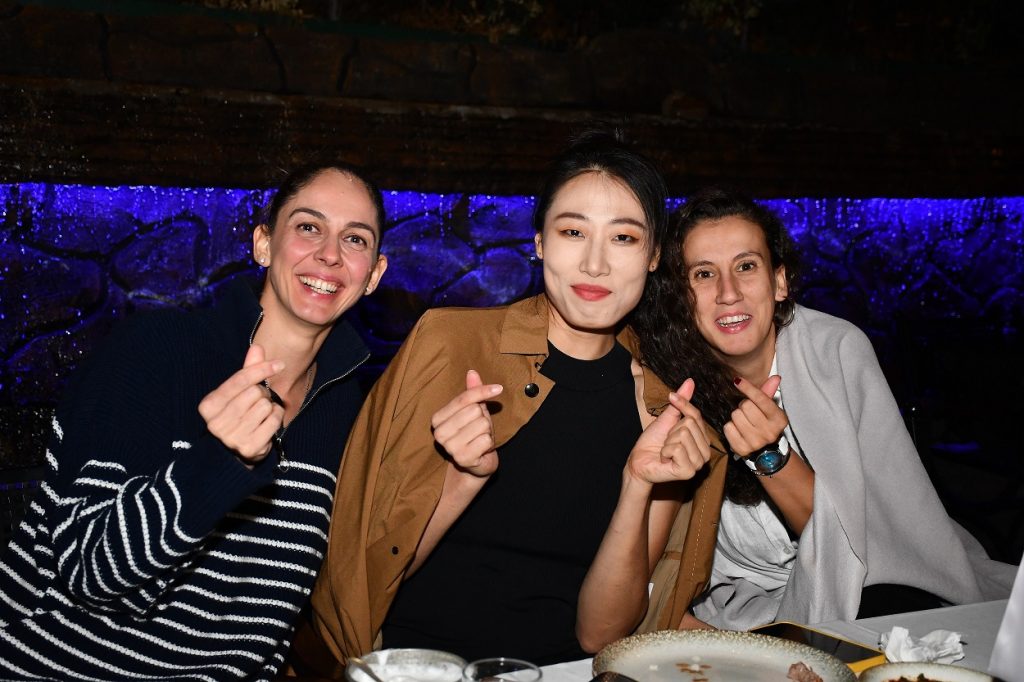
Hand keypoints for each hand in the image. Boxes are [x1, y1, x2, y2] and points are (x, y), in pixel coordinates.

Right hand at [198, 344, 285, 465]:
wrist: (236, 453)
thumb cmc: (238, 415)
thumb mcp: (238, 393)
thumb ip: (248, 370)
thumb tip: (257, 347)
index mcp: (208, 406)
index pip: (239, 380)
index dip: (261, 369)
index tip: (279, 364)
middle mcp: (216, 423)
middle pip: (255, 392)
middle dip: (263, 393)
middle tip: (258, 402)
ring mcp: (231, 437)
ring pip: (265, 406)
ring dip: (270, 407)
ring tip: (261, 415)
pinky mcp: (249, 448)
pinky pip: (274, 420)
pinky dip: (276, 417)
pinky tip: (268, 423)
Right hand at [430, 370, 502, 476]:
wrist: (478, 462)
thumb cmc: (474, 433)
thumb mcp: (474, 410)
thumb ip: (472, 392)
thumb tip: (472, 372)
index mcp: (437, 418)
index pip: (464, 398)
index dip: (483, 391)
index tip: (498, 388)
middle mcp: (439, 433)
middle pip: (474, 411)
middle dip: (483, 419)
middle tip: (479, 429)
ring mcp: (449, 447)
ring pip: (482, 424)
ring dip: (487, 432)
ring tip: (479, 439)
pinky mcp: (462, 459)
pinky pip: (486, 440)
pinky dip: (489, 443)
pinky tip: (481, 449)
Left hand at [626, 378, 710, 483]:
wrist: (639, 460)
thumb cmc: (653, 441)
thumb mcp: (668, 418)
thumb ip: (681, 402)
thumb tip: (690, 381)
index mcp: (703, 440)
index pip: (696, 415)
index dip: (681, 407)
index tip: (670, 405)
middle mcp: (705, 452)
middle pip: (689, 424)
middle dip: (671, 430)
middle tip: (666, 442)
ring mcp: (698, 463)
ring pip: (683, 435)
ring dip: (668, 441)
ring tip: (666, 451)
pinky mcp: (688, 471)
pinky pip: (677, 448)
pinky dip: (665, 451)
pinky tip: (665, 459)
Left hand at [724, 375, 787, 456]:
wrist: (766, 452)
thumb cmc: (765, 424)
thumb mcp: (770, 409)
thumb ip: (769, 392)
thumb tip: (775, 377)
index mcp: (779, 419)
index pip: (761, 399)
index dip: (748, 388)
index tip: (737, 380)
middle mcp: (769, 432)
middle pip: (745, 406)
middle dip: (744, 406)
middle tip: (749, 413)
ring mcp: (755, 442)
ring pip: (735, 416)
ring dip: (737, 417)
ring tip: (744, 423)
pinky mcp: (742, 449)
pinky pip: (728, 428)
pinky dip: (730, 427)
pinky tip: (738, 432)